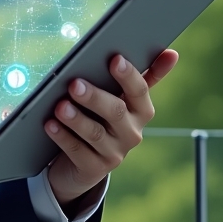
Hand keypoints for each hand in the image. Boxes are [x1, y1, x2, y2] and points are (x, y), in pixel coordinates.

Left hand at [45, 50, 177, 207]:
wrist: (83, 162)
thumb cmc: (101, 118)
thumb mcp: (119, 98)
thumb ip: (140, 76)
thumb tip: (172, 53)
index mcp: (140, 111)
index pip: (140, 91)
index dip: (128, 76)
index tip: (115, 59)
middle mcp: (132, 133)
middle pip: (115, 112)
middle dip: (94, 97)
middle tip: (74, 84)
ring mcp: (114, 153)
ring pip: (95, 133)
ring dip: (76, 119)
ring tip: (60, 106)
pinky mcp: (94, 168)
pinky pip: (77, 151)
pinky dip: (63, 136)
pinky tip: (50, 124)